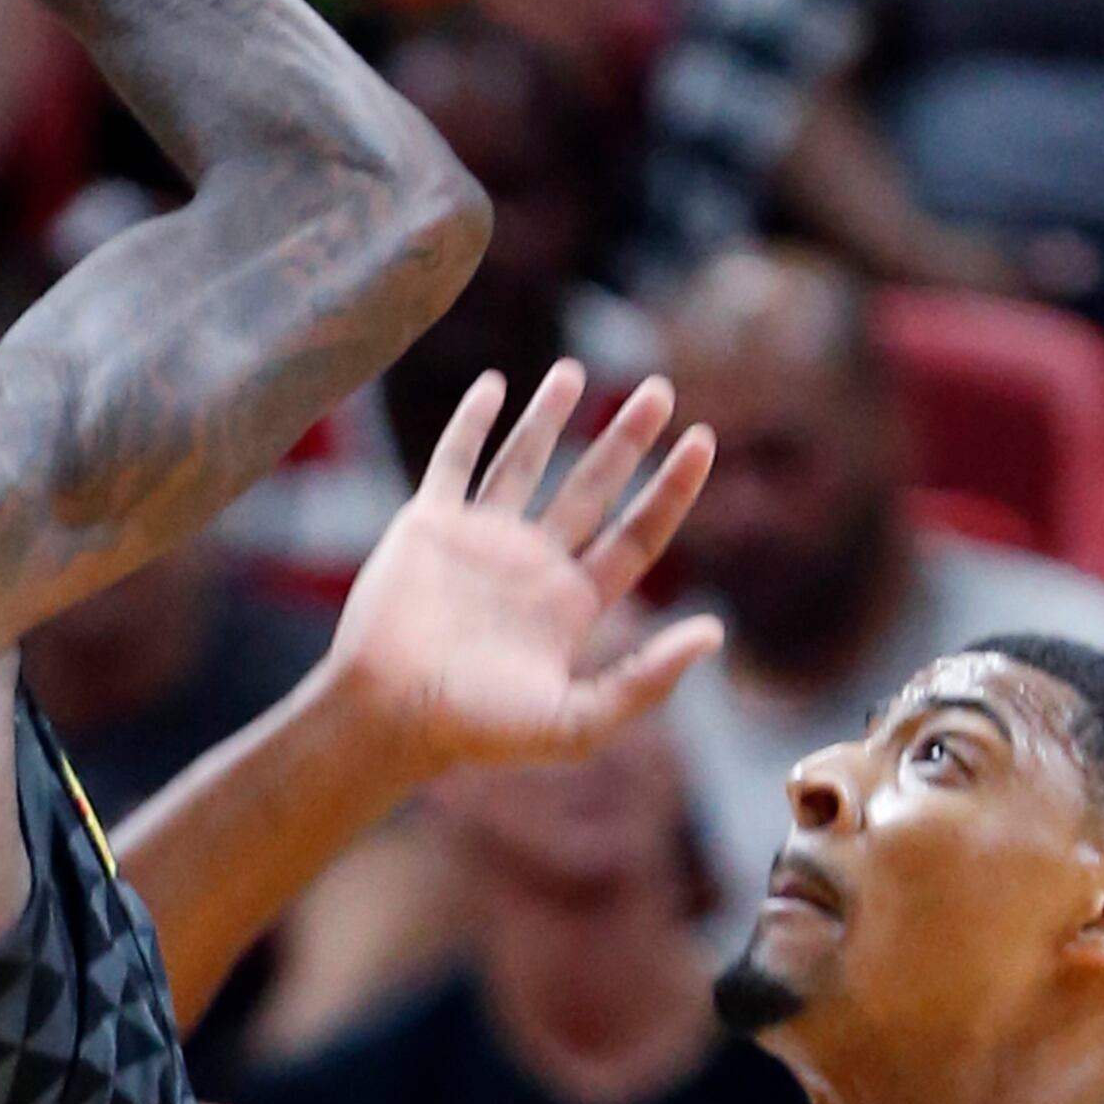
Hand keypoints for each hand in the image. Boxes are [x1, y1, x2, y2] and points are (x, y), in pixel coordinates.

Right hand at [325, 363, 720, 780]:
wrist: (389, 716)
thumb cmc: (477, 732)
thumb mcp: (577, 721)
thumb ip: (646, 679)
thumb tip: (715, 632)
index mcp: (571, 604)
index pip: (636, 534)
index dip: (672, 489)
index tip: (703, 441)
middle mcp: (531, 565)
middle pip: (591, 487)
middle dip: (626, 439)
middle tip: (660, 390)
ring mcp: (479, 541)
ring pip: (523, 463)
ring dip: (549, 415)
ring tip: (575, 371)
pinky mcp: (427, 527)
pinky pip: (454, 461)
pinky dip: (472, 422)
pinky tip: (495, 385)